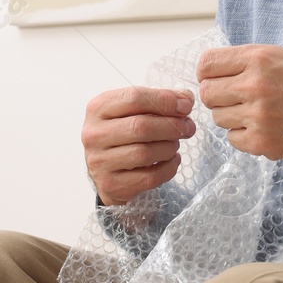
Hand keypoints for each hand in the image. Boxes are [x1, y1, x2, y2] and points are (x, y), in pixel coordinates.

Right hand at [82, 87, 195, 205]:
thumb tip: (185, 99)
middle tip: (188, 127)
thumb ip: (158, 101)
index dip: (165, 100)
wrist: (103, 169)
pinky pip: (149, 177)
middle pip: (140, 126)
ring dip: (169, 147)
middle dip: (171, 126)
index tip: (186, 105)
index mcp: (98, 108)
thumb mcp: (131, 111)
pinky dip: (168, 168)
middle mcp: (94, 134)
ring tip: (175, 144)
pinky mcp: (111, 184)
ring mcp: (100, 161)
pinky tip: (172, 160)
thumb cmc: (121, 134)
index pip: (134, 98)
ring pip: (145, 153)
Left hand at [196, 44, 282, 203]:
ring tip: (259, 114)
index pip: (206, 64)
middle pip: (207, 94)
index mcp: (258, 58)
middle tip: (238, 100)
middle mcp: (255, 85)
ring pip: (218, 118)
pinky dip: (245, 137)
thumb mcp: (280, 57)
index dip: (208, 74)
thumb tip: (208, 70)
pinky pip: (233, 140)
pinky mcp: (262, 142)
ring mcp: (258, 115)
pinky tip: (265, 129)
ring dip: (233, 118)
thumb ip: (245, 61)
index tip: (217, 80)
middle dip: (219, 98)